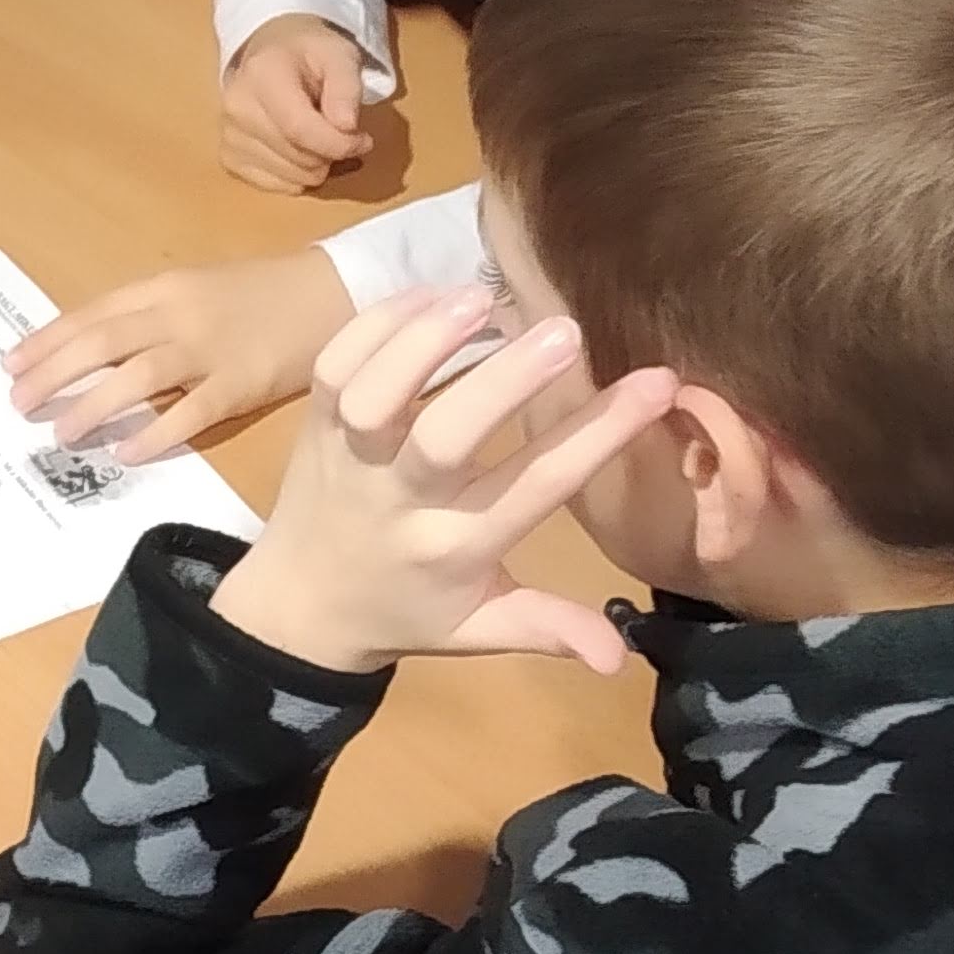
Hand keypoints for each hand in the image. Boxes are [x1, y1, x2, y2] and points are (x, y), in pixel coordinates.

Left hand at [3, 249, 350, 464]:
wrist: (329, 293)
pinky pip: (193, 412)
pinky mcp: (242, 384)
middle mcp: (180, 315)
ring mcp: (212, 349)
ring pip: (140, 374)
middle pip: (104, 341)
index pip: (92, 314)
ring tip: (61, 431)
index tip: (10, 364)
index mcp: (163, 288)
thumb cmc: (255, 296)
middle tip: (18, 402)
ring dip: (94, 402)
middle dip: (54, 372)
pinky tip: (126, 451)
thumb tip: (86, 352)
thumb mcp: (193, 291)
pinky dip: (156, 432)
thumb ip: (145, 317)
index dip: (48, 340)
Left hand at [212, 290, 678, 672]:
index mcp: (454, 547)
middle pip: (448, 436)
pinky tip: (432, 294)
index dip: (598, 435)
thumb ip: (548, 629)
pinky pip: (335, 365)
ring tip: (484, 297)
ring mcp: (349, 457)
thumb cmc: (407, 609)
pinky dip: (377, 324)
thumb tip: (619, 659)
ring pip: (375, 395)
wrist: (296, 607)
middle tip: (565, 330)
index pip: (534, 488)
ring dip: (425, 340)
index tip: (658, 383)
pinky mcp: (313, 423)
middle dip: (506, 381)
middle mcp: (399, 499)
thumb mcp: (478, 630)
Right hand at [219, 16, 371, 192]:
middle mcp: (237, 109)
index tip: (363, 141)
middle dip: (333, 153)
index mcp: (261, 75)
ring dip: (318, 166)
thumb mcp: (339, 55)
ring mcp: (229, 137)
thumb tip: (346, 126)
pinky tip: (306, 153)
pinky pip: (277, 186)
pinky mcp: (230, 159)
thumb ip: (346, 87)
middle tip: (343, 132)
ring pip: (293, 178)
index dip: (339, 144)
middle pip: (299, 158)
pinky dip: (299, 177)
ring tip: (323, 139)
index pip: (300, 129)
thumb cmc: (308, 53)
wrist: (270, 53)